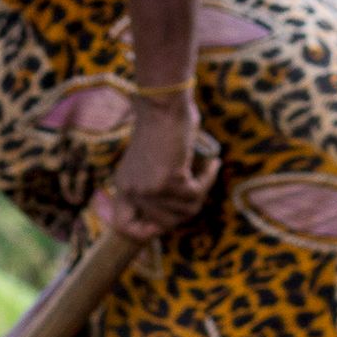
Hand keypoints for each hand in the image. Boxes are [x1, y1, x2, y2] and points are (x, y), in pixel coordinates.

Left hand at [100, 98, 214, 240]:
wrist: (164, 104)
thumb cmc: (164, 127)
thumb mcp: (152, 163)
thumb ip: (157, 188)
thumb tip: (179, 214)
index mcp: (124, 185)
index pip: (125, 225)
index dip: (144, 231)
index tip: (165, 221)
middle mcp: (133, 190)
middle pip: (167, 222)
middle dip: (188, 206)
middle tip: (199, 185)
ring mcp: (149, 188)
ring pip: (186, 210)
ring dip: (202, 190)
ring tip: (205, 168)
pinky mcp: (168, 181)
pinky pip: (197, 194)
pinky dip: (208, 178)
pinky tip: (212, 162)